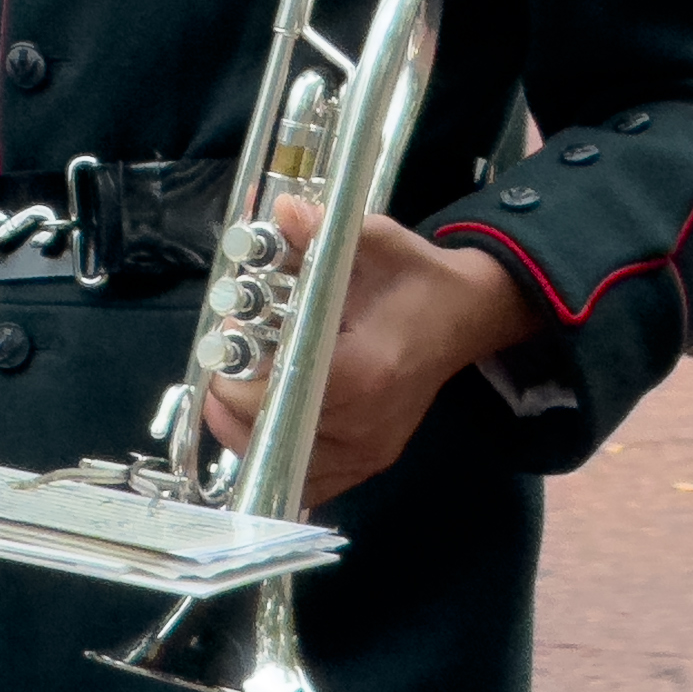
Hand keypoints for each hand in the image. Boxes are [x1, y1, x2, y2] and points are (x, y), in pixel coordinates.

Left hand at [200, 201, 532, 508]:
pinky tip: (261, 420)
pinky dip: (277, 455)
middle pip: (271, 433)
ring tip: (233, 385)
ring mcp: (369, 450)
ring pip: (284, 466)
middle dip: (231, 396)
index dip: (237, 371)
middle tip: (227, 355)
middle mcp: (365, 425)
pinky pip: (310, 482)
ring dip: (244, 429)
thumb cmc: (411, 276)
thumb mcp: (370, 240)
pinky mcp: (372, 460)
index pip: (279, 393)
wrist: (465, 314)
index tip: (229, 335)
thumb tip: (281, 209)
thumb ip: (320, 232)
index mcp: (363, 371)